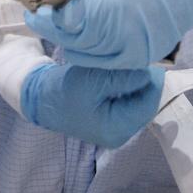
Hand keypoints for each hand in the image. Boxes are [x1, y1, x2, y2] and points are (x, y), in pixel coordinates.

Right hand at [20, 63, 164, 147]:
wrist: (40, 98)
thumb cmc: (63, 90)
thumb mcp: (92, 81)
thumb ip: (121, 78)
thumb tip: (148, 73)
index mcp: (116, 129)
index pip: (148, 104)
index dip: (152, 81)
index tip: (149, 58)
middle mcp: (120, 134)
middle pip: (145, 104)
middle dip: (144, 82)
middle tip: (139, 57)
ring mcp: (115, 129)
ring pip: (137, 102)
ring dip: (135, 83)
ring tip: (129, 64)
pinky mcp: (110, 120)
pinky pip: (127, 102)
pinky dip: (127, 88)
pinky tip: (120, 75)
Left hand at [25, 0, 192, 67]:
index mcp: (110, 4)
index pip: (66, 19)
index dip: (46, 16)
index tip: (36, 7)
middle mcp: (120, 33)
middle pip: (71, 39)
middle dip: (52, 28)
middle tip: (40, 17)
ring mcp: (131, 50)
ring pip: (84, 54)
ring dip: (66, 41)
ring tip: (58, 25)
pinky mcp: (139, 58)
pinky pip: (103, 62)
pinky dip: (86, 52)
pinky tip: (78, 39)